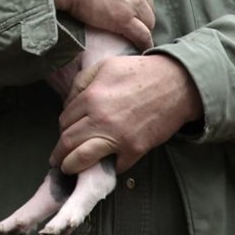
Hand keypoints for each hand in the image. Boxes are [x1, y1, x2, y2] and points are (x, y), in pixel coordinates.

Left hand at [50, 55, 202, 174]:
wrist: (178, 84)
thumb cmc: (140, 72)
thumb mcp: (105, 66)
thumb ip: (81, 82)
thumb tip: (68, 103)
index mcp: (91, 98)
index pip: (64, 120)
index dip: (62, 128)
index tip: (63, 133)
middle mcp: (100, 120)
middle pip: (68, 142)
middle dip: (59, 152)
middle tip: (56, 158)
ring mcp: (117, 137)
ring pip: (82, 158)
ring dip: (71, 166)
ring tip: (67, 168)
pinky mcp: (135, 149)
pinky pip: (114, 165)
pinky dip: (106, 167)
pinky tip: (101, 166)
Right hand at [56, 0, 154, 51]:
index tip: (127, 4)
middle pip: (148, 5)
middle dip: (139, 13)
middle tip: (127, 20)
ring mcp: (134, 2)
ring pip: (147, 21)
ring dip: (140, 28)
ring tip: (133, 36)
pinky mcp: (123, 19)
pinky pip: (141, 35)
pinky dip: (141, 42)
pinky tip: (139, 46)